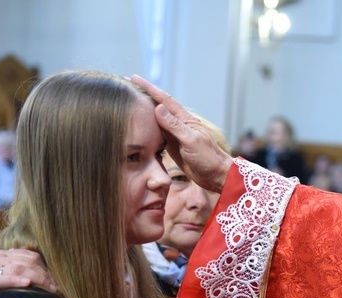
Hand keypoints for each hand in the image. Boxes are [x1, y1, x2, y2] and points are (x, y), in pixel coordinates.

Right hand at [0, 249, 57, 297]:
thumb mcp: (2, 277)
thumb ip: (19, 272)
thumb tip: (45, 277)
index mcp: (4, 255)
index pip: (32, 257)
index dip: (48, 268)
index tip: (60, 282)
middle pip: (29, 261)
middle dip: (47, 274)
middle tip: (59, 289)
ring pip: (18, 267)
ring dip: (38, 278)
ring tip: (51, 289)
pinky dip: (14, 280)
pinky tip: (27, 284)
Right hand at [130, 75, 233, 192]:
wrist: (215, 175)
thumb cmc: (207, 158)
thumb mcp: (191, 140)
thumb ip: (175, 126)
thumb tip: (158, 107)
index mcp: (184, 119)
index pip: (164, 99)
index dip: (149, 88)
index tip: (133, 78)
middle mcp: (178, 124)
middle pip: (158, 105)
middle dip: (143, 95)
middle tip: (126, 85)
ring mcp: (174, 134)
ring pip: (156, 118)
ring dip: (143, 110)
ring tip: (128, 101)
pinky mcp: (171, 146)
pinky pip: (157, 133)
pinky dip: (147, 127)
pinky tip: (139, 125)